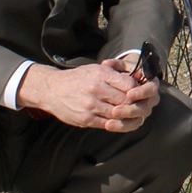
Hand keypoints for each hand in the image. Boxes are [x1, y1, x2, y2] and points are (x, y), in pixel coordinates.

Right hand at [17, 55, 158, 132]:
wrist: (52, 90)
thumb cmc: (78, 78)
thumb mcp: (96, 68)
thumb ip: (115, 72)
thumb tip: (137, 78)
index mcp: (101, 74)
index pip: (130, 86)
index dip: (137, 91)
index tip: (138, 93)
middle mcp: (96, 89)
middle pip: (126, 101)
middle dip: (134, 104)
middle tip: (139, 106)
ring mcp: (91, 106)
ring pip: (118, 114)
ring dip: (126, 115)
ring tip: (130, 113)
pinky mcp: (86, 119)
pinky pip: (107, 124)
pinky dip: (116, 123)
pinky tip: (118, 120)